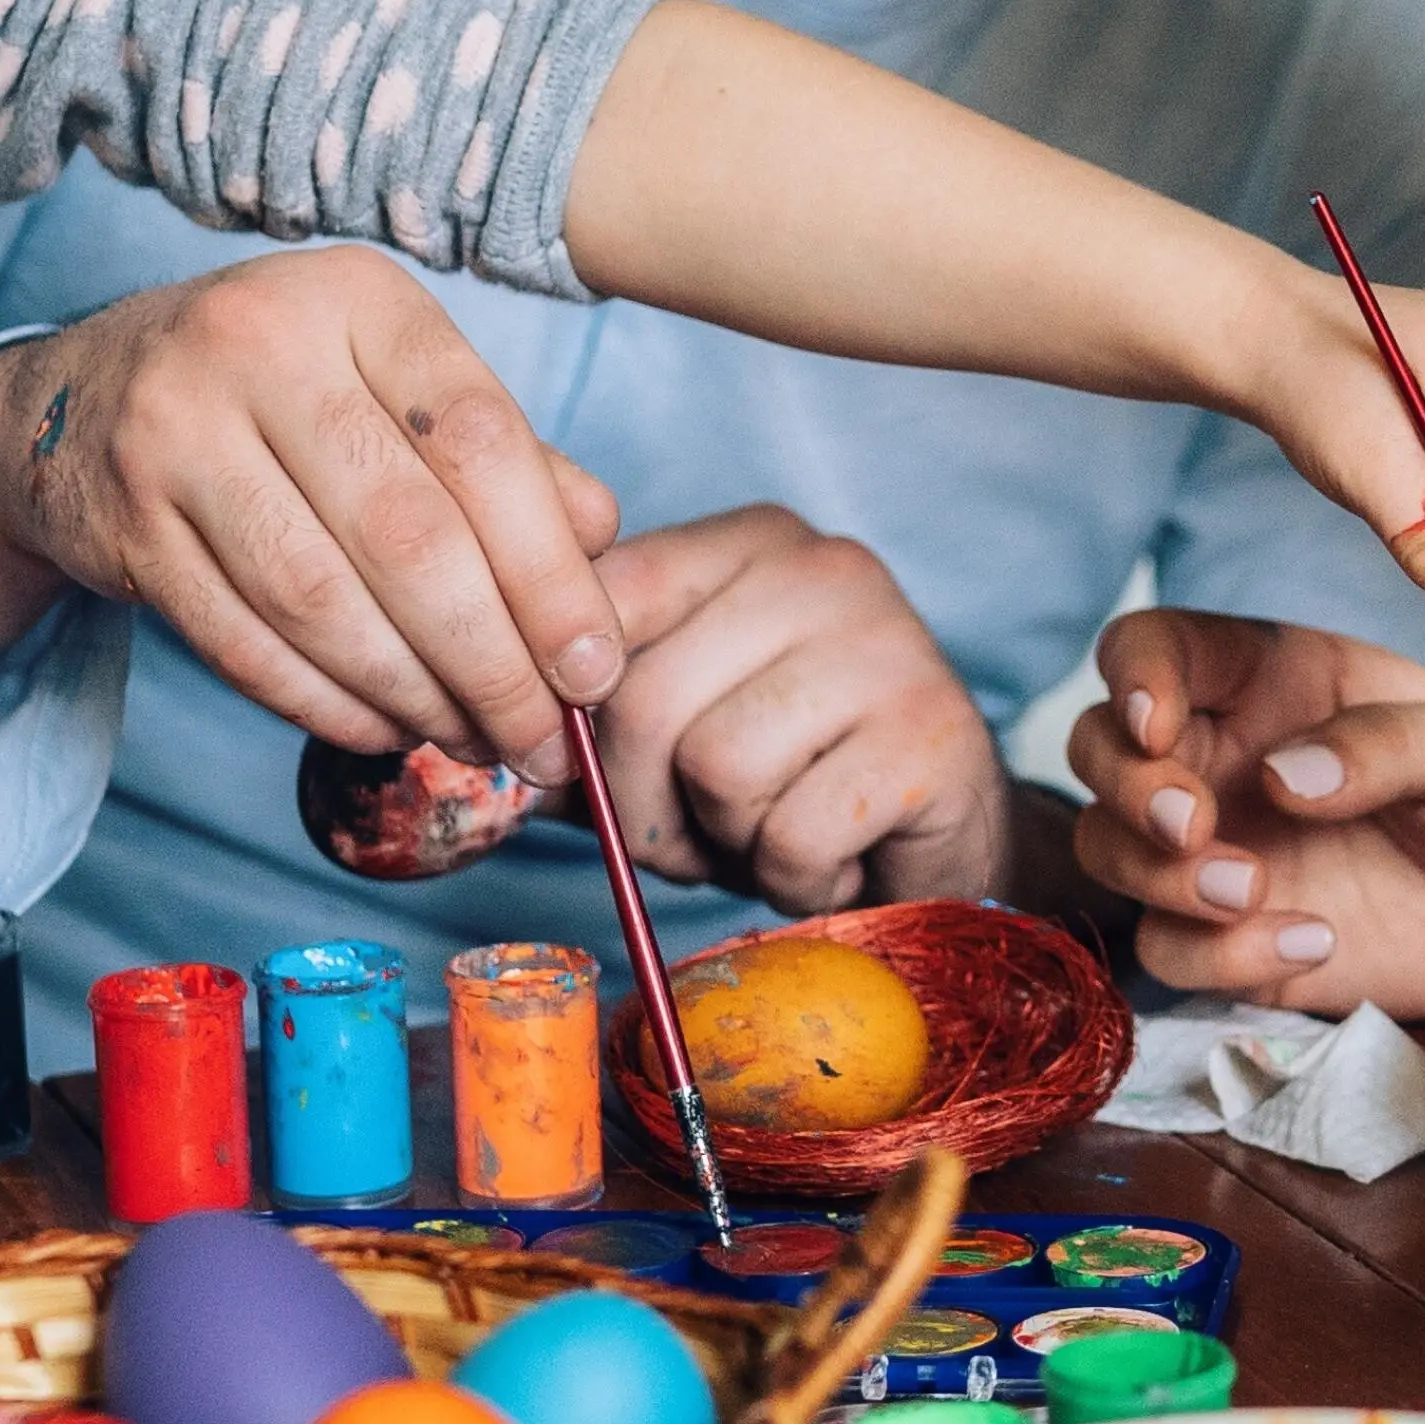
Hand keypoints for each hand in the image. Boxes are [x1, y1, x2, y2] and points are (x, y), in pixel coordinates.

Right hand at [0, 250, 628, 775]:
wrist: (76, 400)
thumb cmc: (281, 394)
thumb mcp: (392, 386)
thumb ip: (502, 458)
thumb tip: (600, 543)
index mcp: (358, 298)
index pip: (481, 440)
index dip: (549, 572)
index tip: (594, 669)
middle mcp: (258, 344)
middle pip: (407, 536)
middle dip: (492, 664)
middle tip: (543, 743)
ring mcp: (176, 432)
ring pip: (322, 603)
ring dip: (413, 696)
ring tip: (474, 741)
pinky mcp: (124, 523)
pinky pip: (243, 645)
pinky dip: (325, 706)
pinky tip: (383, 728)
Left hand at [573, 504, 1007, 909]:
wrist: (944, 842)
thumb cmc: (794, 779)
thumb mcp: (683, 722)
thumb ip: (593, 708)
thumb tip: (480, 730)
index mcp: (752, 543)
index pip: (607, 597)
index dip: (569, 710)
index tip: (581, 774)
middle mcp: (825, 570)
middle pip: (645, 696)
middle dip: (642, 805)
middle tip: (693, 838)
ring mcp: (889, 645)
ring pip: (718, 767)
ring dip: (728, 843)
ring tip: (773, 839)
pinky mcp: (932, 736)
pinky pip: (793, 835)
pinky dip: (794, 880)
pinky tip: (833, 863)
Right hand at [1073, 607, 1424, 1015]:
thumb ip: (1389, 743)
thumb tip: (1283, 775)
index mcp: (1278, 679)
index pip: (1157, 648)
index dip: (1134, 675)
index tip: (1160, 723)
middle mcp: (1230, 759)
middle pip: (1102, 749)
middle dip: (1128, 787)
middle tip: (1195, 825)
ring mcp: (1225, 851)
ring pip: (1111, 850)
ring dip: (1157, 874)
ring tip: (1253, 892)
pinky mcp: (1237, 943)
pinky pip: (1171, 949)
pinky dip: (1217, 955)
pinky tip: (1315, 943)